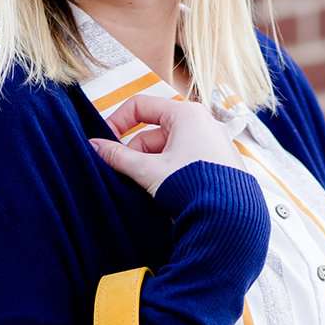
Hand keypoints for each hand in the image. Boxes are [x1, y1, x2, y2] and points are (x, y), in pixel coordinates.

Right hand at [87, 91, 246, 197]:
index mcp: (186, 114)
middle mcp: (202, 122)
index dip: (117, 122)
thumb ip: (118, 157)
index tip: (105, 144)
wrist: (231, 218)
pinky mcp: (217, 162)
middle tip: (124, 175)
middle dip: (135, 153)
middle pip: (154, 132)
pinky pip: (184, 160)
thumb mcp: (149, 171)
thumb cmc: (193, 188)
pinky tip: (166, 193)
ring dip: (151, 165)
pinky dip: (169, 172)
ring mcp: (212, 142)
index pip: (140, 106)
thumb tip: (94, 147)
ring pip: (168, 148)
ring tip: (147, 188)